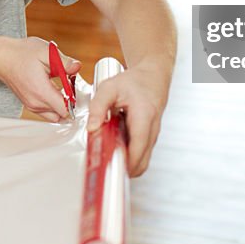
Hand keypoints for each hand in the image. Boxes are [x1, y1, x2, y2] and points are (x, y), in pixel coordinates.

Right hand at [0, 37, 80, 121]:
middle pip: (61, 114)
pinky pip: (46, 111)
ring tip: (60, 85)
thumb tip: (77, 67)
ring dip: (61, 103)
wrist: (2, 58)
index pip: (65, 109)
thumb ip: (64, 62)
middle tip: (69, 84)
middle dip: (69, 102)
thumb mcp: (46, 52)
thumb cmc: (22, 54)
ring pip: (54, 115)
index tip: (74, 87)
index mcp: (41, 92)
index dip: (74, 100)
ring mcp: (31, 106)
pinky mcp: (29, 105)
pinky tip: (52, 87)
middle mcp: (36, 103)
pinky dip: (53, 103)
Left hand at [87, 61, 169, 176]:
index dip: (125, 163)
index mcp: (144, 117)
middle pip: (142, 163)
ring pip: (142, 161)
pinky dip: (128, 155)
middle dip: (123, 168)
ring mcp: (153, 136)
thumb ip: (98, 106)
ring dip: (125, 162)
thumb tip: (91, 128)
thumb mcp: (110, 87)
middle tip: (104, 162)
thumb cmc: (134, 81)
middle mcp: (152, 130)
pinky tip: (116, 144)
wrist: (153, 75)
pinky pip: (140, 154)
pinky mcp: (150, 138)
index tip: (109, 167)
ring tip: (108, 151)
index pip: (138, 149)